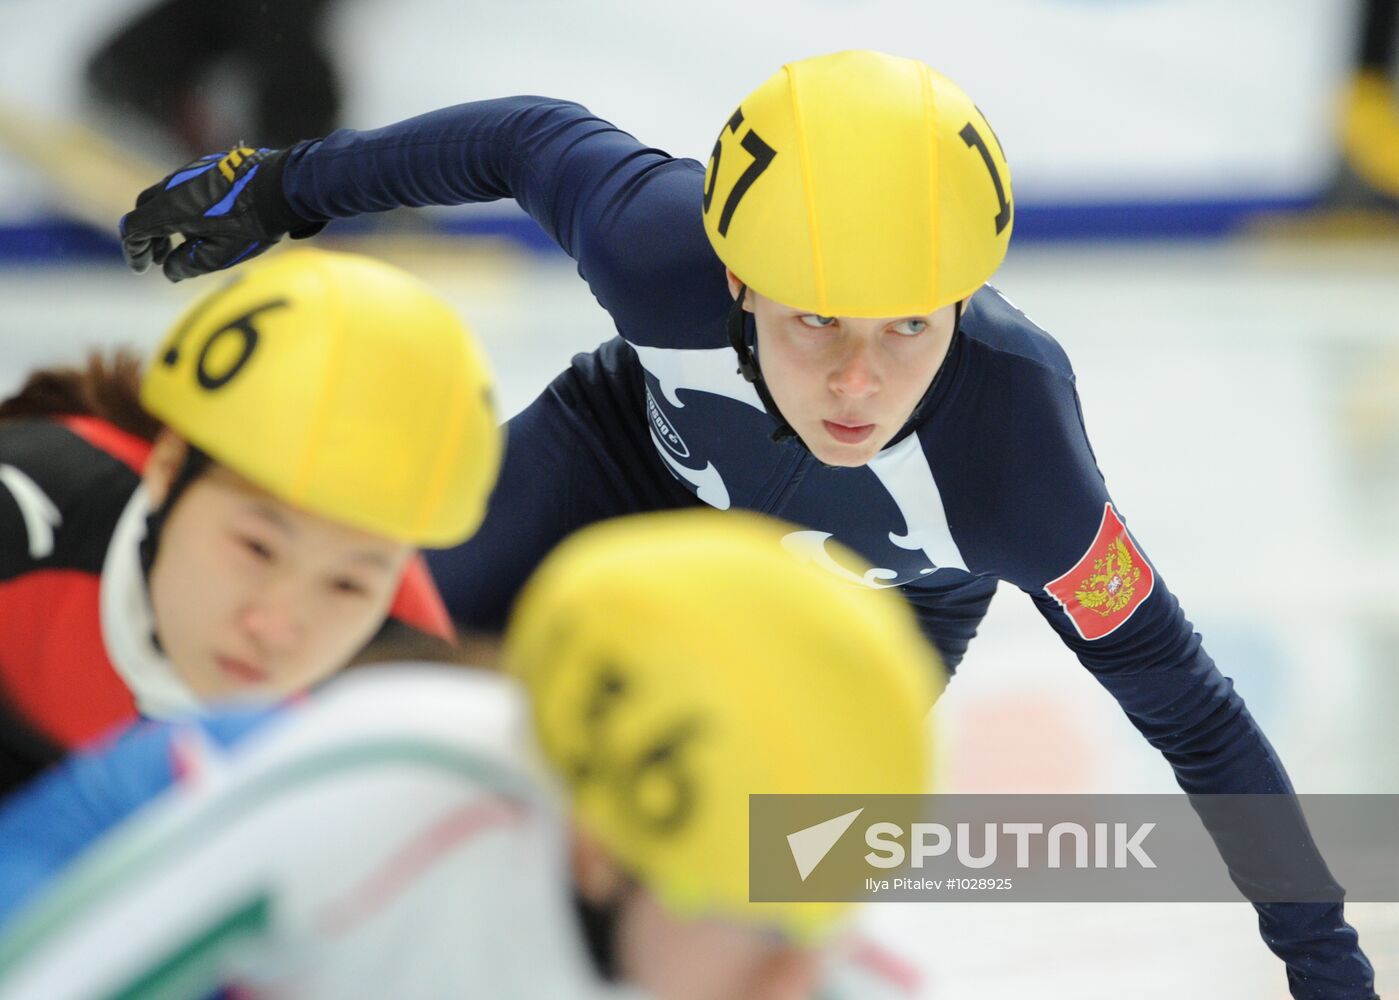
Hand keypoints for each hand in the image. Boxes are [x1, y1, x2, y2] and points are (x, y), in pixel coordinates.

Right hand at [119, 145, 322, 281]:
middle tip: (161, 257)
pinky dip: (182, 207)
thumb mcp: (219, 255)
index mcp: (170, 208)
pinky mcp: (207, 165)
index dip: (134, 251)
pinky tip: (204, 223)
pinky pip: (184, 187)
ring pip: (165, 196)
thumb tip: (169, 270)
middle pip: (145, 209)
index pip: (133, 228)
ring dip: (165, 221)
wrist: (282, 187)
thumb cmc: (252, 224)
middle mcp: (174, 184)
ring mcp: (190, 171)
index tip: (143, 268)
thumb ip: (188, 264)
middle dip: (148, 236)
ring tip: (183, 243)